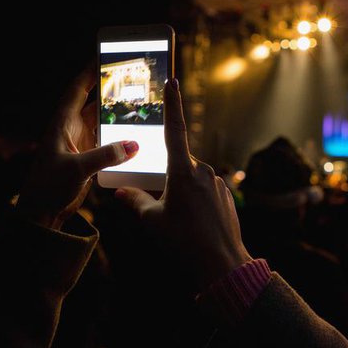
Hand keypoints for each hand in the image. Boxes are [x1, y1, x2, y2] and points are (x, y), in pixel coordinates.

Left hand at [16, 68, 138, 228]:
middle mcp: (72, 128)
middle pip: (95, 102)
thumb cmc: (48, 187)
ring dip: (119, 114)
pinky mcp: (89, 157)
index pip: (78, 90)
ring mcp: (81, 142)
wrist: (41, 212)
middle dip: (112, 90)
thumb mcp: (76, 169)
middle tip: (134, 76)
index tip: (106, 55)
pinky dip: (122, 136)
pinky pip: (109, 140)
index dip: (90, 72)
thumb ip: (105, 156)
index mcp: (62, 123)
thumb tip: (134, 144)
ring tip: (142, 101)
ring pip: (104, 121)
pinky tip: (138, 133)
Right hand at [115, 79, 251, 288]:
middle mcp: (203, 171)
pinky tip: (191, 226)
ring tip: (176, 224)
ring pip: (190, 180)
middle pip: (177, 164)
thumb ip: (135, 201)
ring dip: (179, 193)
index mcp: (183, 171)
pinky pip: (203, 192)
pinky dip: (193, 202)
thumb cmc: (184, 243)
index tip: (173, 81)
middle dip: (165, 178)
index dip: (172, 105)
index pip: (175, 129)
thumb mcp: (152, 222)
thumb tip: (121, 192)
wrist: (223, 266)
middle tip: (158, 206)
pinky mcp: (225, 197)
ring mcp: (217, 184)